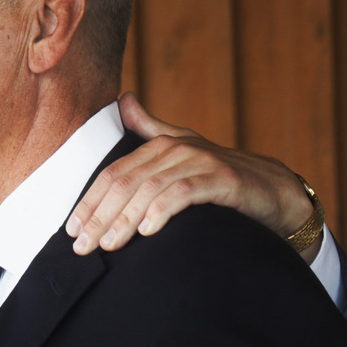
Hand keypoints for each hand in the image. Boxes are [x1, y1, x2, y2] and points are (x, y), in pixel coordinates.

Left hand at [65, 92, 319, 261]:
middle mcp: (176, 148)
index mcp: (160, 145)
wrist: (274, 191)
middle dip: (99, 216)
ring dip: (123, 220)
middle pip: (125, 183)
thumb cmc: (220, 177)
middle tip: (81, 246)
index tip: (71, 230)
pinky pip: (183, 193)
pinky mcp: (222, 178)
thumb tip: (123, 100)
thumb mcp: (183, 151)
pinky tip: (146, 230)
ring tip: (107, 245)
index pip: (113, 174)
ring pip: (149, 189)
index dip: (89, 201)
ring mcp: (199, 161)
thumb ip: (150, 129)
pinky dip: (161, 211)